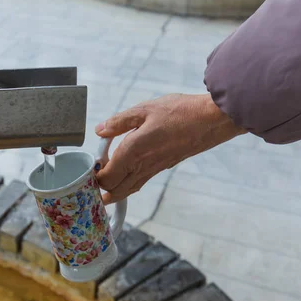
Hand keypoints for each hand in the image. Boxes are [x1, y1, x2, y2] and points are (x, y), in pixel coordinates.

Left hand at [96, 93, 245, 203]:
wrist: (212, 121)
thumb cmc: (180, 112)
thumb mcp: (145, 109)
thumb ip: (119, 122)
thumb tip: (99, 130)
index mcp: (133, 151)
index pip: (106, 176)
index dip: (93, 175)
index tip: (88, 166)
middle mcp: (142, 165)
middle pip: (114, 189)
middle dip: (100, 188)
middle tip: (90, 178)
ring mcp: (154, 169)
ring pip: (127, 190)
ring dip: (112, 190)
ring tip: (101, 185)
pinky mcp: (162, 167)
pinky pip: (139, 182)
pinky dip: (126, 184)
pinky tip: (123, 176)